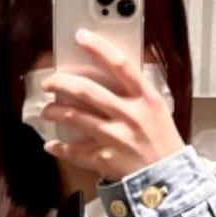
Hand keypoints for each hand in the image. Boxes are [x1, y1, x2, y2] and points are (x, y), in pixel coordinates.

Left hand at [40, 29, 184, 181]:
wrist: (169, 179)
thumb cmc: (163, 142)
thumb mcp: (157, 108)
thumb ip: (136, 90)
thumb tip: (111, 69)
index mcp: (146, 98)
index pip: (120, 64)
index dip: (98, 48)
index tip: (81, 37)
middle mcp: (129, 115)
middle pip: (87, 91)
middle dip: (61, 83)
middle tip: (50, 82)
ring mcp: (115, 137)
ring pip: (74, 117)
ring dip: (54, 111)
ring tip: (46, 110)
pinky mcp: (105, 159)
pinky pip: (74, 150)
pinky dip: (59, 147)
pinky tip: (51, 144)